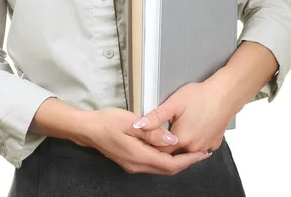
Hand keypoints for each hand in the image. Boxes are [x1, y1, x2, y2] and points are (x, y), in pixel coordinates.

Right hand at [79, 107, 211, 174]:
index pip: (170, 164)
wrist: (87, 129)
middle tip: (202, 152)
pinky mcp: (129, 161)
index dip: (188, 160)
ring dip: (176, 161)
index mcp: (139, 156)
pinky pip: (152, 164)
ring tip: (190, 150)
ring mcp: (132, 165)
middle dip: (186, 162)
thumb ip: (153, 132)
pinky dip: (165, 158)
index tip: (202, 153)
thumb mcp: (131, 122)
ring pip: (160, 168)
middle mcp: (137, 165)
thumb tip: (173, 141)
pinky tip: (169, 149)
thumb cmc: (107, 122)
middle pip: (167, 169)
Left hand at [132, 80, 235, 154]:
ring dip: (179, 145)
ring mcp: (205, 147)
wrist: (225, 95)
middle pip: (173, 153)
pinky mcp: (214, 143)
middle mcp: (193, 148)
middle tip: (163, 129)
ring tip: (177, 128)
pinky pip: (200, 148)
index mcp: (180, 139)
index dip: (151, 143)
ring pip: (186, 152)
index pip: (159, 150)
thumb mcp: (173, 103)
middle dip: (165, 144)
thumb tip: (138, 125)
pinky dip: (194, 142)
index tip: (147, 135)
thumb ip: (155, 117)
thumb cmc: (200, 96)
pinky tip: (191, 130)